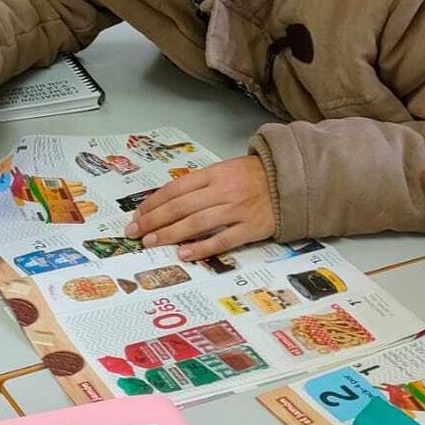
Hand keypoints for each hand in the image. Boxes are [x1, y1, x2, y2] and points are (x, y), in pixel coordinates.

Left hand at [124, 156, 274, 260]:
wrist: (289, 181)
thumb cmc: (251, 177)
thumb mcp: (223, 170)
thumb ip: (198, 184)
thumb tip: (166, 202)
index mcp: (214, 173)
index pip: (175, 189)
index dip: (153, 203)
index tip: (138, 214)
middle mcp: (223, 190)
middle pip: (181, 207)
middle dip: (153, 220)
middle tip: (135, 232)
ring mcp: (237, 210)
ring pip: (196, 223)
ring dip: (170, 234)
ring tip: (151, 242)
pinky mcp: (250, 228)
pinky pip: (222, 240)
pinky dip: (201, 247)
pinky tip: (183, 254)